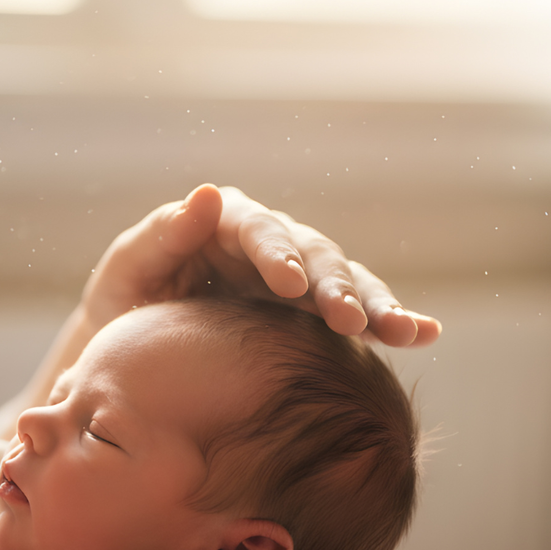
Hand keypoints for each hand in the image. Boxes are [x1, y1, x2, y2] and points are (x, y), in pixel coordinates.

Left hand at [82, 185, 439, 346]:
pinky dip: (394, 321)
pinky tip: (426, 334)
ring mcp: (302, 279)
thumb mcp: (128, 271)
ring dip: (375, 306)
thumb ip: (163, 235)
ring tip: (402, 333)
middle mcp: (273, 244)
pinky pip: (360, 316)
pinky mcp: (317, 315)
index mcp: (226, 224)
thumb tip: (205, 193)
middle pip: (315, 256)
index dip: (276, 253)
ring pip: (347, 283)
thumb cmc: (124, 306)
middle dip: (335, 286)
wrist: (135, 356)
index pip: (258, 230)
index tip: (288, 283)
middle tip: (348, 321)